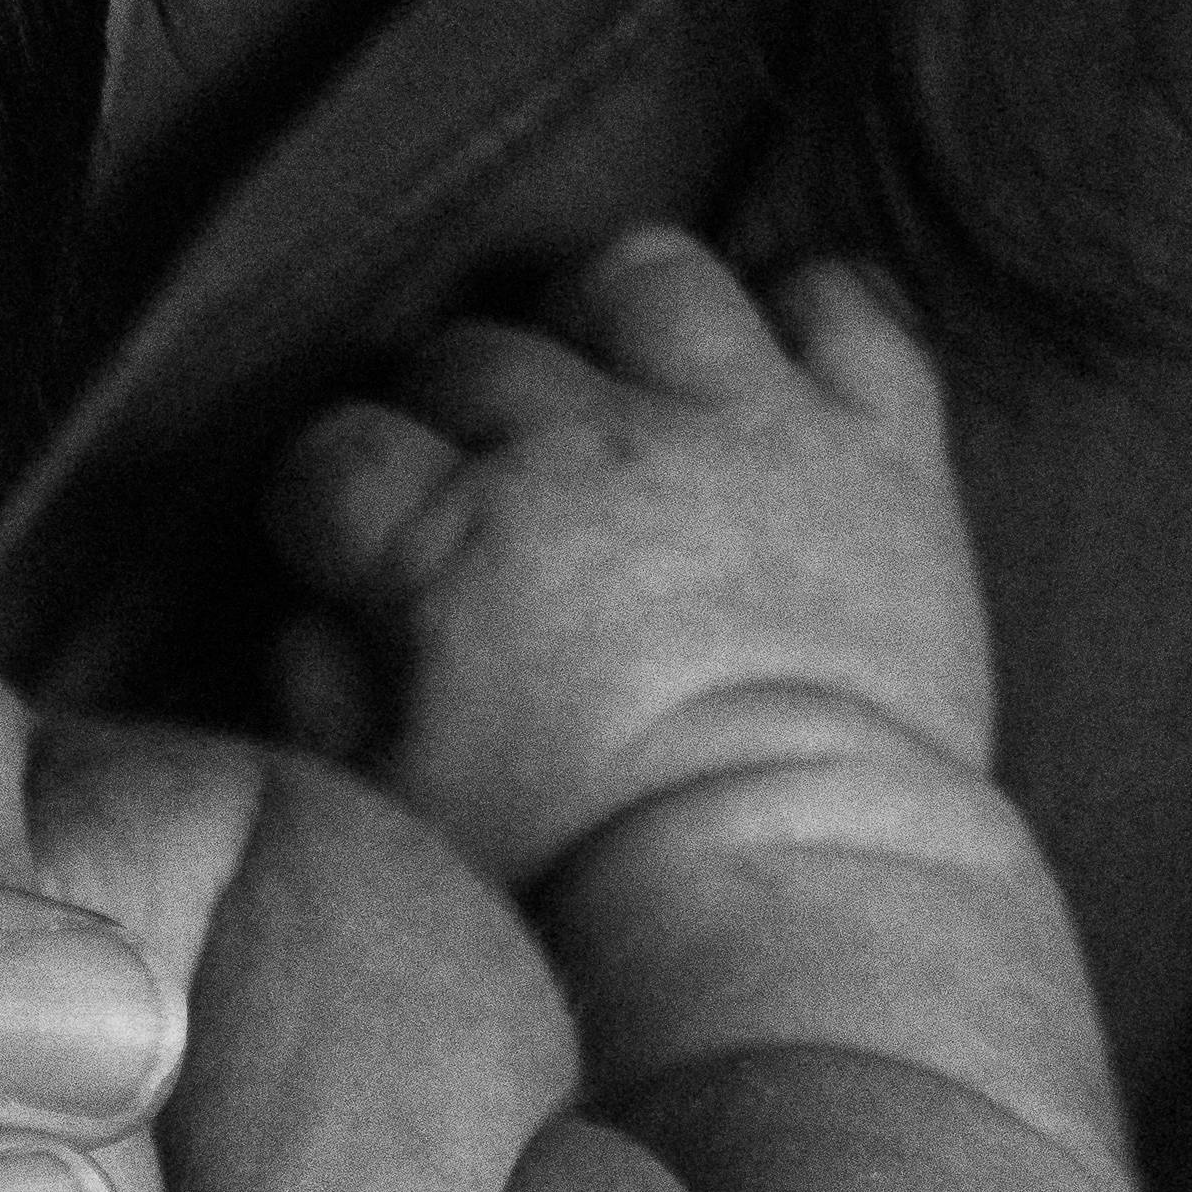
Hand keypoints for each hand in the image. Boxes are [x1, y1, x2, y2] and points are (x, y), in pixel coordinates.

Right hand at [268, 230, 984, 882]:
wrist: (788, 911)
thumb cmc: (573, 892)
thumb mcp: (394, 818)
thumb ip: (321, 697)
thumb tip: (313, 613)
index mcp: (455, 543)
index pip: (337, 458)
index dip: (324, 502)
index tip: (343, 553)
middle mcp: (593, 450)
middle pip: (477, 357)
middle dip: (448, 413)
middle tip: (470, 494)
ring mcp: (749, 430)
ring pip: (647, 280)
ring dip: (609, 319)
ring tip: (612, 393)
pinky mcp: (879, 448)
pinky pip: (843, 307)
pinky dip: (804, 321)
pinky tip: (773, 381)